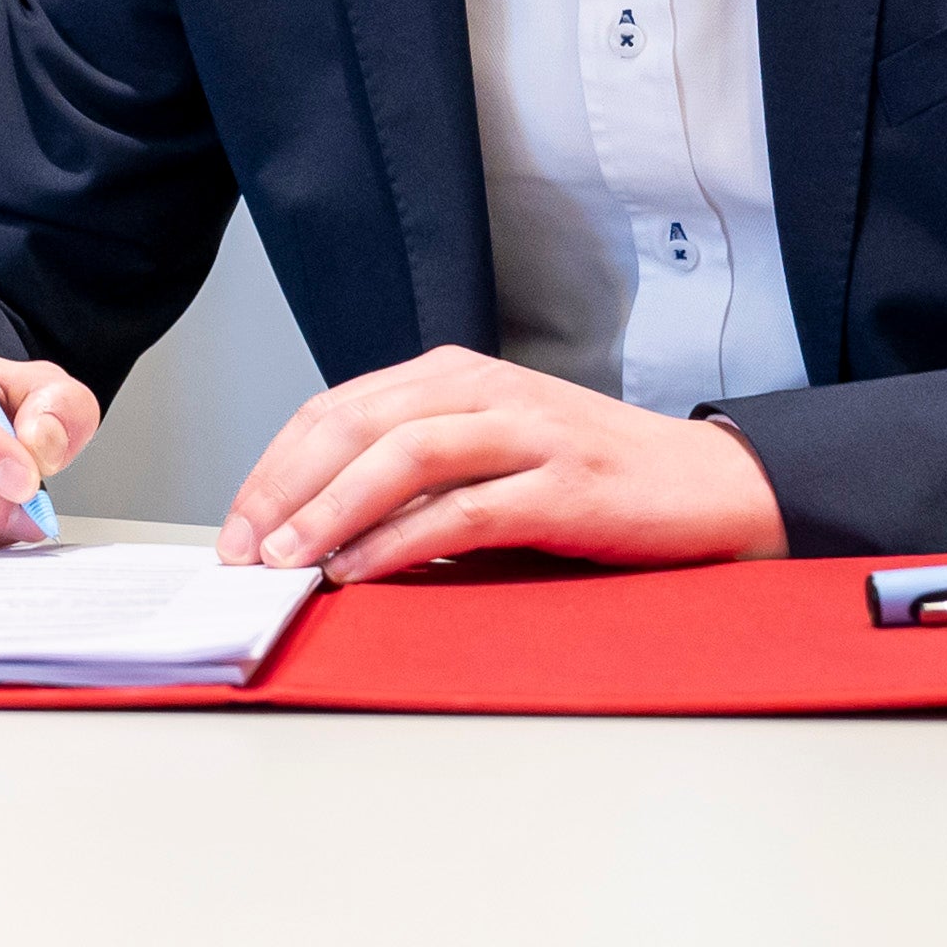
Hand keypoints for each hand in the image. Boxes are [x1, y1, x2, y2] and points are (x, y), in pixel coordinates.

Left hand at [215, 347, 785, 580]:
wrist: (710, 487)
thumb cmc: (590, 479)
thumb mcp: (489, 454)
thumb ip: (415, 472)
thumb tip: (313, 527)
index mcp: (453, 374)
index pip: (334, 409)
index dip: (274, 467)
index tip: (236, 526)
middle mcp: (482, 389)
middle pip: (352, 425)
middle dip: (283, 490)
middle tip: (243, 551)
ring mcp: (526, 432)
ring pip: (400, 457)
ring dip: (330, 512)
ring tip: (287, 561)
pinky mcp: (563, 485)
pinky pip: (463, 511)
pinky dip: (402, 542)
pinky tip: (362, 571)